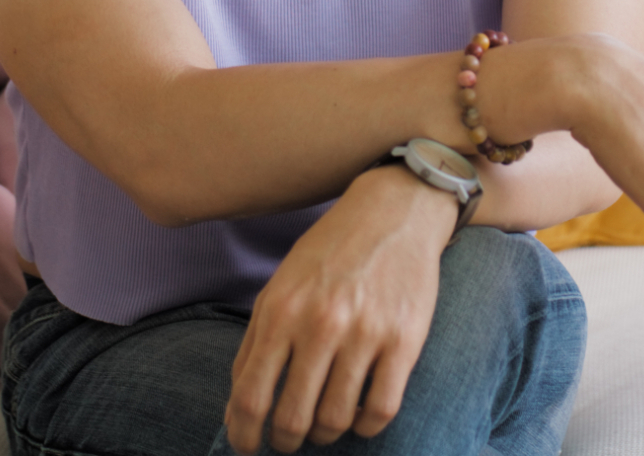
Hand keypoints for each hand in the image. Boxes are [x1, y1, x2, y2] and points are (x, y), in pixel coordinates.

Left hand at [224, 164, 455, 452]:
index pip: (251, 397)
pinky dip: (366, 426)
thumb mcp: (279, 286)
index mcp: (281, 310)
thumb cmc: (330, 252)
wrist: (394, 211)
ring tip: (325, 425)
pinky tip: (360, 415)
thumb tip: (238, 407)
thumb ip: (255, 343)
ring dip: (326, 434)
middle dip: (285, 441)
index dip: (244, 435)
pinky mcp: (405, 339)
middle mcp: (321, 323)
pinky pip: (381, 409)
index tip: (248, 447)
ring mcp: (365, 332)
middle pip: (292, 418)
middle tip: (289, 440)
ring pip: (336, 419)